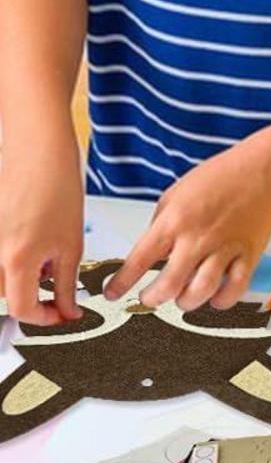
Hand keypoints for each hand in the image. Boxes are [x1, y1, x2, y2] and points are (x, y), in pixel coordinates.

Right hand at [0, 141, 84, 325]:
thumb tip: (68, 312)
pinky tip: (31, 242)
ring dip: (20, 278)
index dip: (44, 318)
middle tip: (57, 290)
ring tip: (46, 260)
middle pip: (5, 295)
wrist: (36, 145)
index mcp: (17, 259)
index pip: (21, 309)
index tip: (62, 315)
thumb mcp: (72, 240)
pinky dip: (12, 259)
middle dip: (32, 297)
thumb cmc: (55, 182)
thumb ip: (65, 282)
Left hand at [105, 138, 270, 312]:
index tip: (112, 293)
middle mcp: (197, 238)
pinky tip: (215, 297)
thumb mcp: (176, 193)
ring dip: (185, 302)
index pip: (138, 260)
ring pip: (201, 291)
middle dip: (152, 298)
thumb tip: (155, 250)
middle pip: (168, 285)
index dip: (120, 283)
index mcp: (174, 221)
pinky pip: (235, 288)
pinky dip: (222, 300)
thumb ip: (162, 223)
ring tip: (182, 298)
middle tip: (150, 298)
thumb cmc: (222, 176)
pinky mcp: (248, 254)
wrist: (263, 169)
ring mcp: (224, 248)